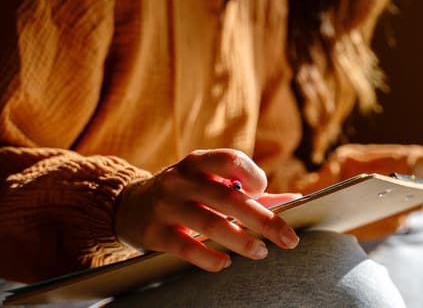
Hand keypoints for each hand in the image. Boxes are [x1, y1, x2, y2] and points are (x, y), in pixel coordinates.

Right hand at [114, 149, 300, 271]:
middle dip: (263, 220)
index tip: (262, 193)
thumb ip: (249, 191)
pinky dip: (209, 257)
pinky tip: (225, 263)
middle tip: (288, 238)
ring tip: (261, 252)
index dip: (252, 175)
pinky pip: (186, 247)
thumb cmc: (184, 194)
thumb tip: (295, 199)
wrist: (128, 206)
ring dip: (241, 241)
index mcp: (199, 162)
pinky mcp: (155, 233)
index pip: (230, 159)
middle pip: (228, 198)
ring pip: (210, 224)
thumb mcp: (209, 183)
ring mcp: (166, 206)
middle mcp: (181, 180)